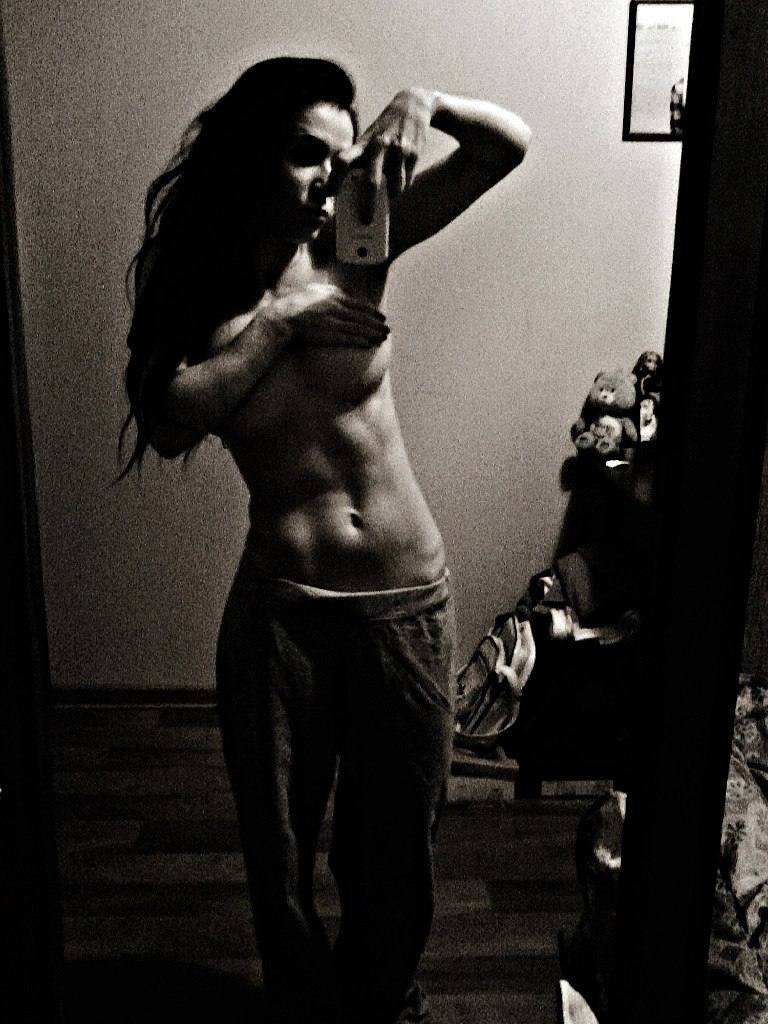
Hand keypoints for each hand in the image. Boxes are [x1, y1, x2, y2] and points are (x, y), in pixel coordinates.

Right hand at [265, 283, 389, 348]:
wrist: (283, 316)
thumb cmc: (297, 303)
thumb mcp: (316, 292)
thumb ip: (331, 293)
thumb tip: (343, 294)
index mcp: (334, 297)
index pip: (359, 305)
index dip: (372, 312)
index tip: (382, 317)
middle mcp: (336, 308)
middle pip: (362, 317)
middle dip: (377, 324)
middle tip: (387, 330)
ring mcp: (333, 322)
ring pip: (358, 328)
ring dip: (372, 334)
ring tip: (382, 338)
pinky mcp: (328, 334)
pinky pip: (348, 338)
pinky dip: (359, 341)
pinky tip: (368, 344)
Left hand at [338, 88, 433, 221]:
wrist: (414, 105)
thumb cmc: (383, 131)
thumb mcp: (368, 140)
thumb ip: (359, 162)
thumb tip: (350, 194)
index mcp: (362, 144)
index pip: (342, 161)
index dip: (333, 179)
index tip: (327, 194)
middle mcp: (378, 146)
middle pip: (370, 182)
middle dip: (367, 205)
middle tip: (365, 220)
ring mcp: (397, 150)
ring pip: (394, 188)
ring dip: (392, 195)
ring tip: (390, 191)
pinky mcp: (414, 154)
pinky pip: (407, 183)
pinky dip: (403, 186)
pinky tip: (403, 174)